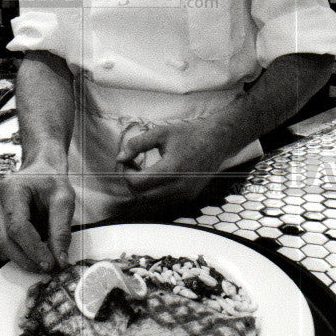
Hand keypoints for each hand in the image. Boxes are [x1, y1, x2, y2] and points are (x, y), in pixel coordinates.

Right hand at [0, 164, 74, 272]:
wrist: (39, 172)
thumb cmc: (51, 184)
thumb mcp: (64, 200)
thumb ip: (61, 230)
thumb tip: (59, 261)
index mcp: (12, 188)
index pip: (17, 227)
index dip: (33, 249)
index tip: (50, 263)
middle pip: (2, 240)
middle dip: (25, 259)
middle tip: (46, 266)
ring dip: (12, 257)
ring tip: (34, 257)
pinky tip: (18, 250)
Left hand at [115, 116, 238, 201]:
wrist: (215, 142)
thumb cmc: (187, 135)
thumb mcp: (160, 133)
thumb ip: (137, 144)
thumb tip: (120, 157)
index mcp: (171, 169)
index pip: (137, 183)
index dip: (127, 173)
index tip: (128, 161)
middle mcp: (179, 186)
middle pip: (142, 195)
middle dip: (133, 182)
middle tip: (133, 166)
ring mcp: (185, 194)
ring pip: (152, 201)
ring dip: (143, 189)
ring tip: (145, 171)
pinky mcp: (189, 197)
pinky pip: (164, 201)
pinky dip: (155, 192)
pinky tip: (157, 176)